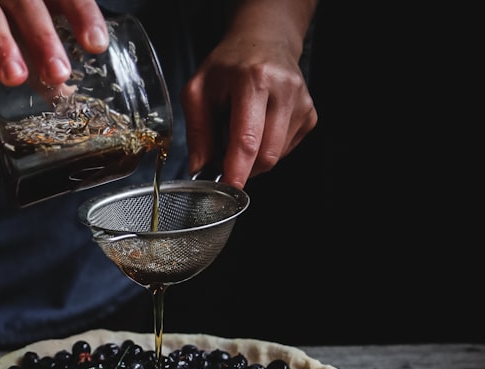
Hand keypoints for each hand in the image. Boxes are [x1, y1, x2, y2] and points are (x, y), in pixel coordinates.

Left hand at [181, 0, 318, 188]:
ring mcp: (302, 104)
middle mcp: (284, 91)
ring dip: (253, 157)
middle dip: (242, 166)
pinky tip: (259, 127)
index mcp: (254, 81)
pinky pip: (285, 150)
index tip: (228, 189)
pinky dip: (266, 148)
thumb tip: (199, 167)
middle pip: (266, 154)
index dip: (237, 170)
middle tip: (222, 154)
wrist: (264, 41)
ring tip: (241, 129)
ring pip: (276, 156)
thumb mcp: (198, 90)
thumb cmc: (228, 65)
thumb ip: (197, 130)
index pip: (247, 138)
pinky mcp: (310, 115)